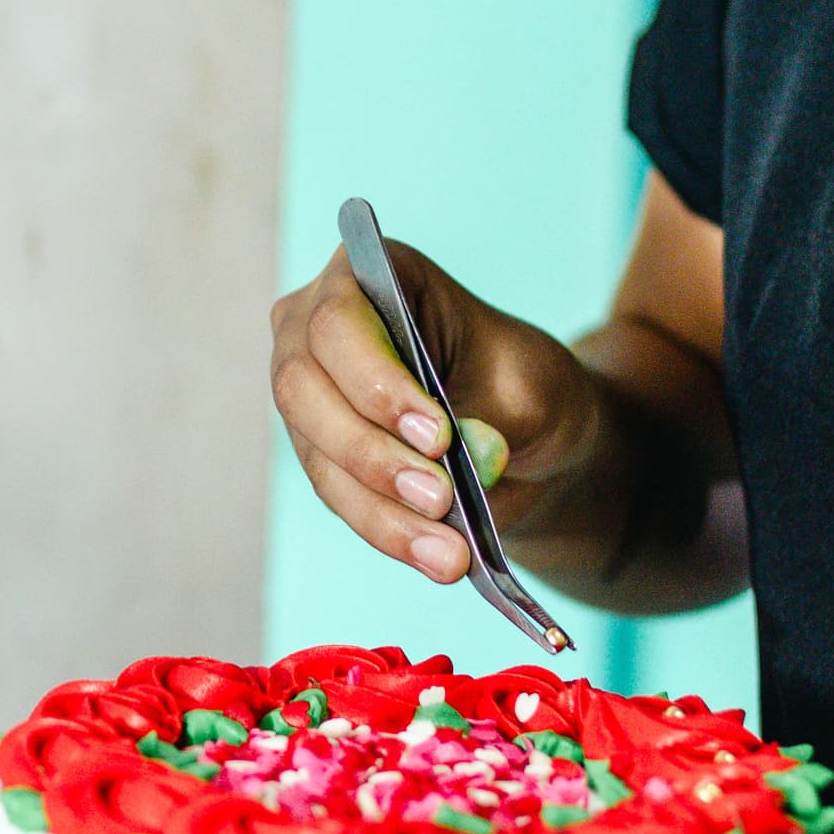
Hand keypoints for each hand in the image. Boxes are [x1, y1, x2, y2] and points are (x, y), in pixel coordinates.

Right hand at [268, 237, 594, 584]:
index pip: (338, 322)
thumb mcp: (527, 386)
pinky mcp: (320, 456)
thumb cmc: (520, 384)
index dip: (375, 381)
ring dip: (382, 508)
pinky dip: (389, 532)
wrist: (525, 435)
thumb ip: (491, 417)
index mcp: (370, 275)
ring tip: (449, 553)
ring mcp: (311, 394)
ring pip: (318, 454)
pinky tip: (436, 559)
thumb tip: (467, 462)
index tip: (437, 434)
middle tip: (440, 498)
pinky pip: (340, 499)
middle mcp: (317, 327)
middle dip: (372, 453)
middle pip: (305, 389)